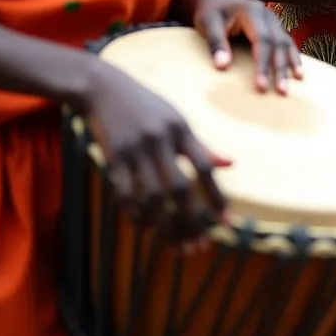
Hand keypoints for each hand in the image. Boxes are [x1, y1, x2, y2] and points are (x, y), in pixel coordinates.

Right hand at [80, 59, 230, 244]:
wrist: (105, 89)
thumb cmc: (147, 106)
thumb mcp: (178, 119)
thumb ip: (201, 146)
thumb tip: (231, 163)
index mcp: (181, 129)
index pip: (204, 167)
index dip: (217, 195)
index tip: (227, 221)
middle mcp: (160, 140)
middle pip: (179, 188)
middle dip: (191, 220)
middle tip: (199, 246)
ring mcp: (135, 150)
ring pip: (152, 197)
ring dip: (165, 226)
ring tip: (178, 247)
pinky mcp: (113, 158)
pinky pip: (125, 194)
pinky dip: (137, 215)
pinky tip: (148, 230)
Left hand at [192, 0, 302, 94]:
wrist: (213, 1)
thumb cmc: (210, 13)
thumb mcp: (208, 24)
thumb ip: (216, 43)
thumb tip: (222, 66)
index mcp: (252, 11)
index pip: (262, 40)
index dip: (263, 63)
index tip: (261, 86)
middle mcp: (267, 14)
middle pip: (278, 43)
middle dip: (281, 68)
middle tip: (282, 91)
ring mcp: (273, 20)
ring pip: (286, 43)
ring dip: (291, 63)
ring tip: (297, 81)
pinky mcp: (274, 28)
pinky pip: (287, 43)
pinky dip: (293, 57)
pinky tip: (298, 72)